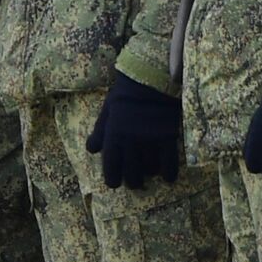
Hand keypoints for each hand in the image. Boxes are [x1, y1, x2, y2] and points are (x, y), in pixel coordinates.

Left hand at [85, 71, 181, 189]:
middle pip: (132, 176)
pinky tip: (168, 177)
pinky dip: (168, 174)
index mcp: (114, 137)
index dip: (113, 180)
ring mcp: (150, 142)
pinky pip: (169, 164)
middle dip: (133, 181)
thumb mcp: (107, 111)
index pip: (111, 169)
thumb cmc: (126, 93)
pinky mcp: (168, 138)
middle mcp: (131, 144)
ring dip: (150, 174)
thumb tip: (91, 150)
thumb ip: (99, 132)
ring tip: (150, 173)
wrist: (151, 78)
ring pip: (150, 171)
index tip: (115, 183)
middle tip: (135, 181)